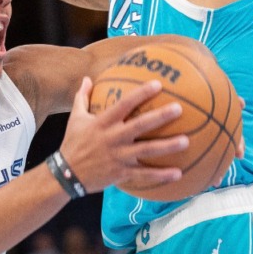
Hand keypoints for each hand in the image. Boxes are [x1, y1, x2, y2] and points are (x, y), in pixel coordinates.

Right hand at [59, 78, 188, 193]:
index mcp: (103, 122)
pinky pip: (145, 175)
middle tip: (178, 109)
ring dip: (167, 146)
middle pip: (140, 125)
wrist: (66, 174)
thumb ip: (82, 97)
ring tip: (186, 141)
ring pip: (147, 150)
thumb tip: (87, 78)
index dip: (141, 93)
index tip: (158, 84)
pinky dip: (161, 175)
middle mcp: (113, 138)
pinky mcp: (122, 173)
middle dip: (160, 117)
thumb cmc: (73, 143)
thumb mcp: (75, 117)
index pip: (124, 104)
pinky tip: (179, 173)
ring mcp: (119, 156)